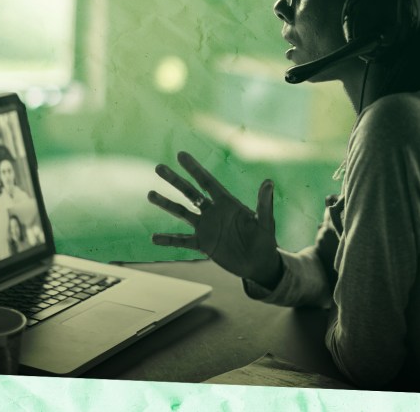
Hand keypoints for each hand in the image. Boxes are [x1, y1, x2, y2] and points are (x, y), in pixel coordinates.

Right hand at [148, 151, 281, 285]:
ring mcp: (207, 227)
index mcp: (227, 203)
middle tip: (158, 167)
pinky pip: (182, 241)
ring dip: (167, 204)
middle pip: (190, 192)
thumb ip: (264, 203)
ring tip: (150, 194)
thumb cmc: (265, 240)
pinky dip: (169, 240)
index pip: (207, 182)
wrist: (259, 264)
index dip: (194, 168)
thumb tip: (269, 182)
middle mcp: (214, 212)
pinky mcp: (203, 244)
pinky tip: (154, 238)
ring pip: (182, 213)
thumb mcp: (265, 222)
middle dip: (174, 180)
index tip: (181, 155)